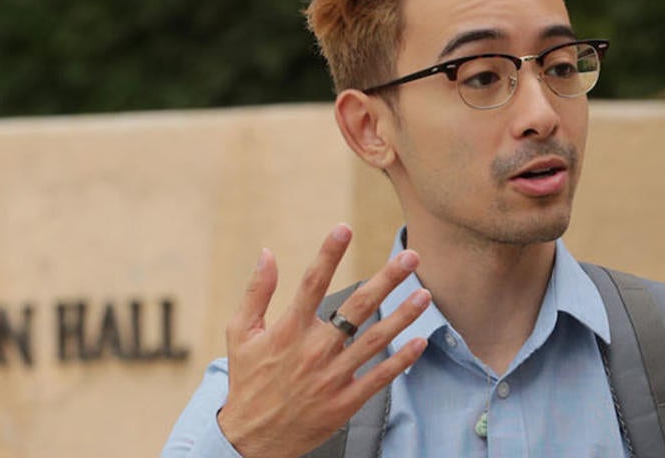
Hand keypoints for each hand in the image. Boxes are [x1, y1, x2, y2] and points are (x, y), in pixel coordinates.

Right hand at [217, 224, 432, 457]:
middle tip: (411, 257)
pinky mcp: (345, 401)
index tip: (345, 228)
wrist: (251, 438)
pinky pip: (379, 377)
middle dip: (387, 279)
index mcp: (288, 330)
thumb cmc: (247, 381)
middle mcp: (314, 350)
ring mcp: (332, 376)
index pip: (312, 283)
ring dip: (403, 315)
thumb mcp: (239, 334)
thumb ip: (256, 292)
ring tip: (425, 294)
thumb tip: (266, 253)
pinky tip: (420, 342)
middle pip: (357, 307)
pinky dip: (401, 360)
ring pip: (375, 340)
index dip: (329, 254)